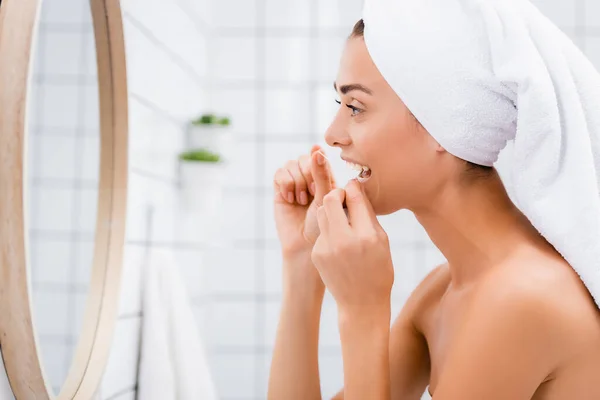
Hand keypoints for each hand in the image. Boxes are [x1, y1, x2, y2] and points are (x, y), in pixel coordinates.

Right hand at [273, 145, 336, 284]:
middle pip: (304, 158)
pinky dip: (285, 184)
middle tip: (311, 194)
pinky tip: (291, 200)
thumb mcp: (325, 197)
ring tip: (301, 200)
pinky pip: (280, 173)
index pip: (319, 157)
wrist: (305, 245)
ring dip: (297, 181)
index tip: (318, 185)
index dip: (318, 166)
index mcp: (326, 178)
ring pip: (291, 164)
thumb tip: (316, 148)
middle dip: (307, 175)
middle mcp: (309, 178)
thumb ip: (322, 173)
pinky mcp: (280, 190)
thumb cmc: (322, 225)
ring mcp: (295, 183)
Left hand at [311, 180, 393, 313]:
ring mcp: (327, 248)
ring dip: (330, 210)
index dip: (353, 187)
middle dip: (337, 193)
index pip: (354, 197)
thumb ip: (368, 215)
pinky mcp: (316, 254)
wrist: (361, 303)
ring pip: (321, 212)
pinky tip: (338, 243)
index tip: (353, 186)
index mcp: (366, 236)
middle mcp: (344, 240)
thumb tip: (357, 190)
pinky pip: (320, 231)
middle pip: (330, 199)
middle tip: (343, 198)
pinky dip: (329, 230)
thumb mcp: (382, 241)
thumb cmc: (378, 269)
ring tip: (341, 219)